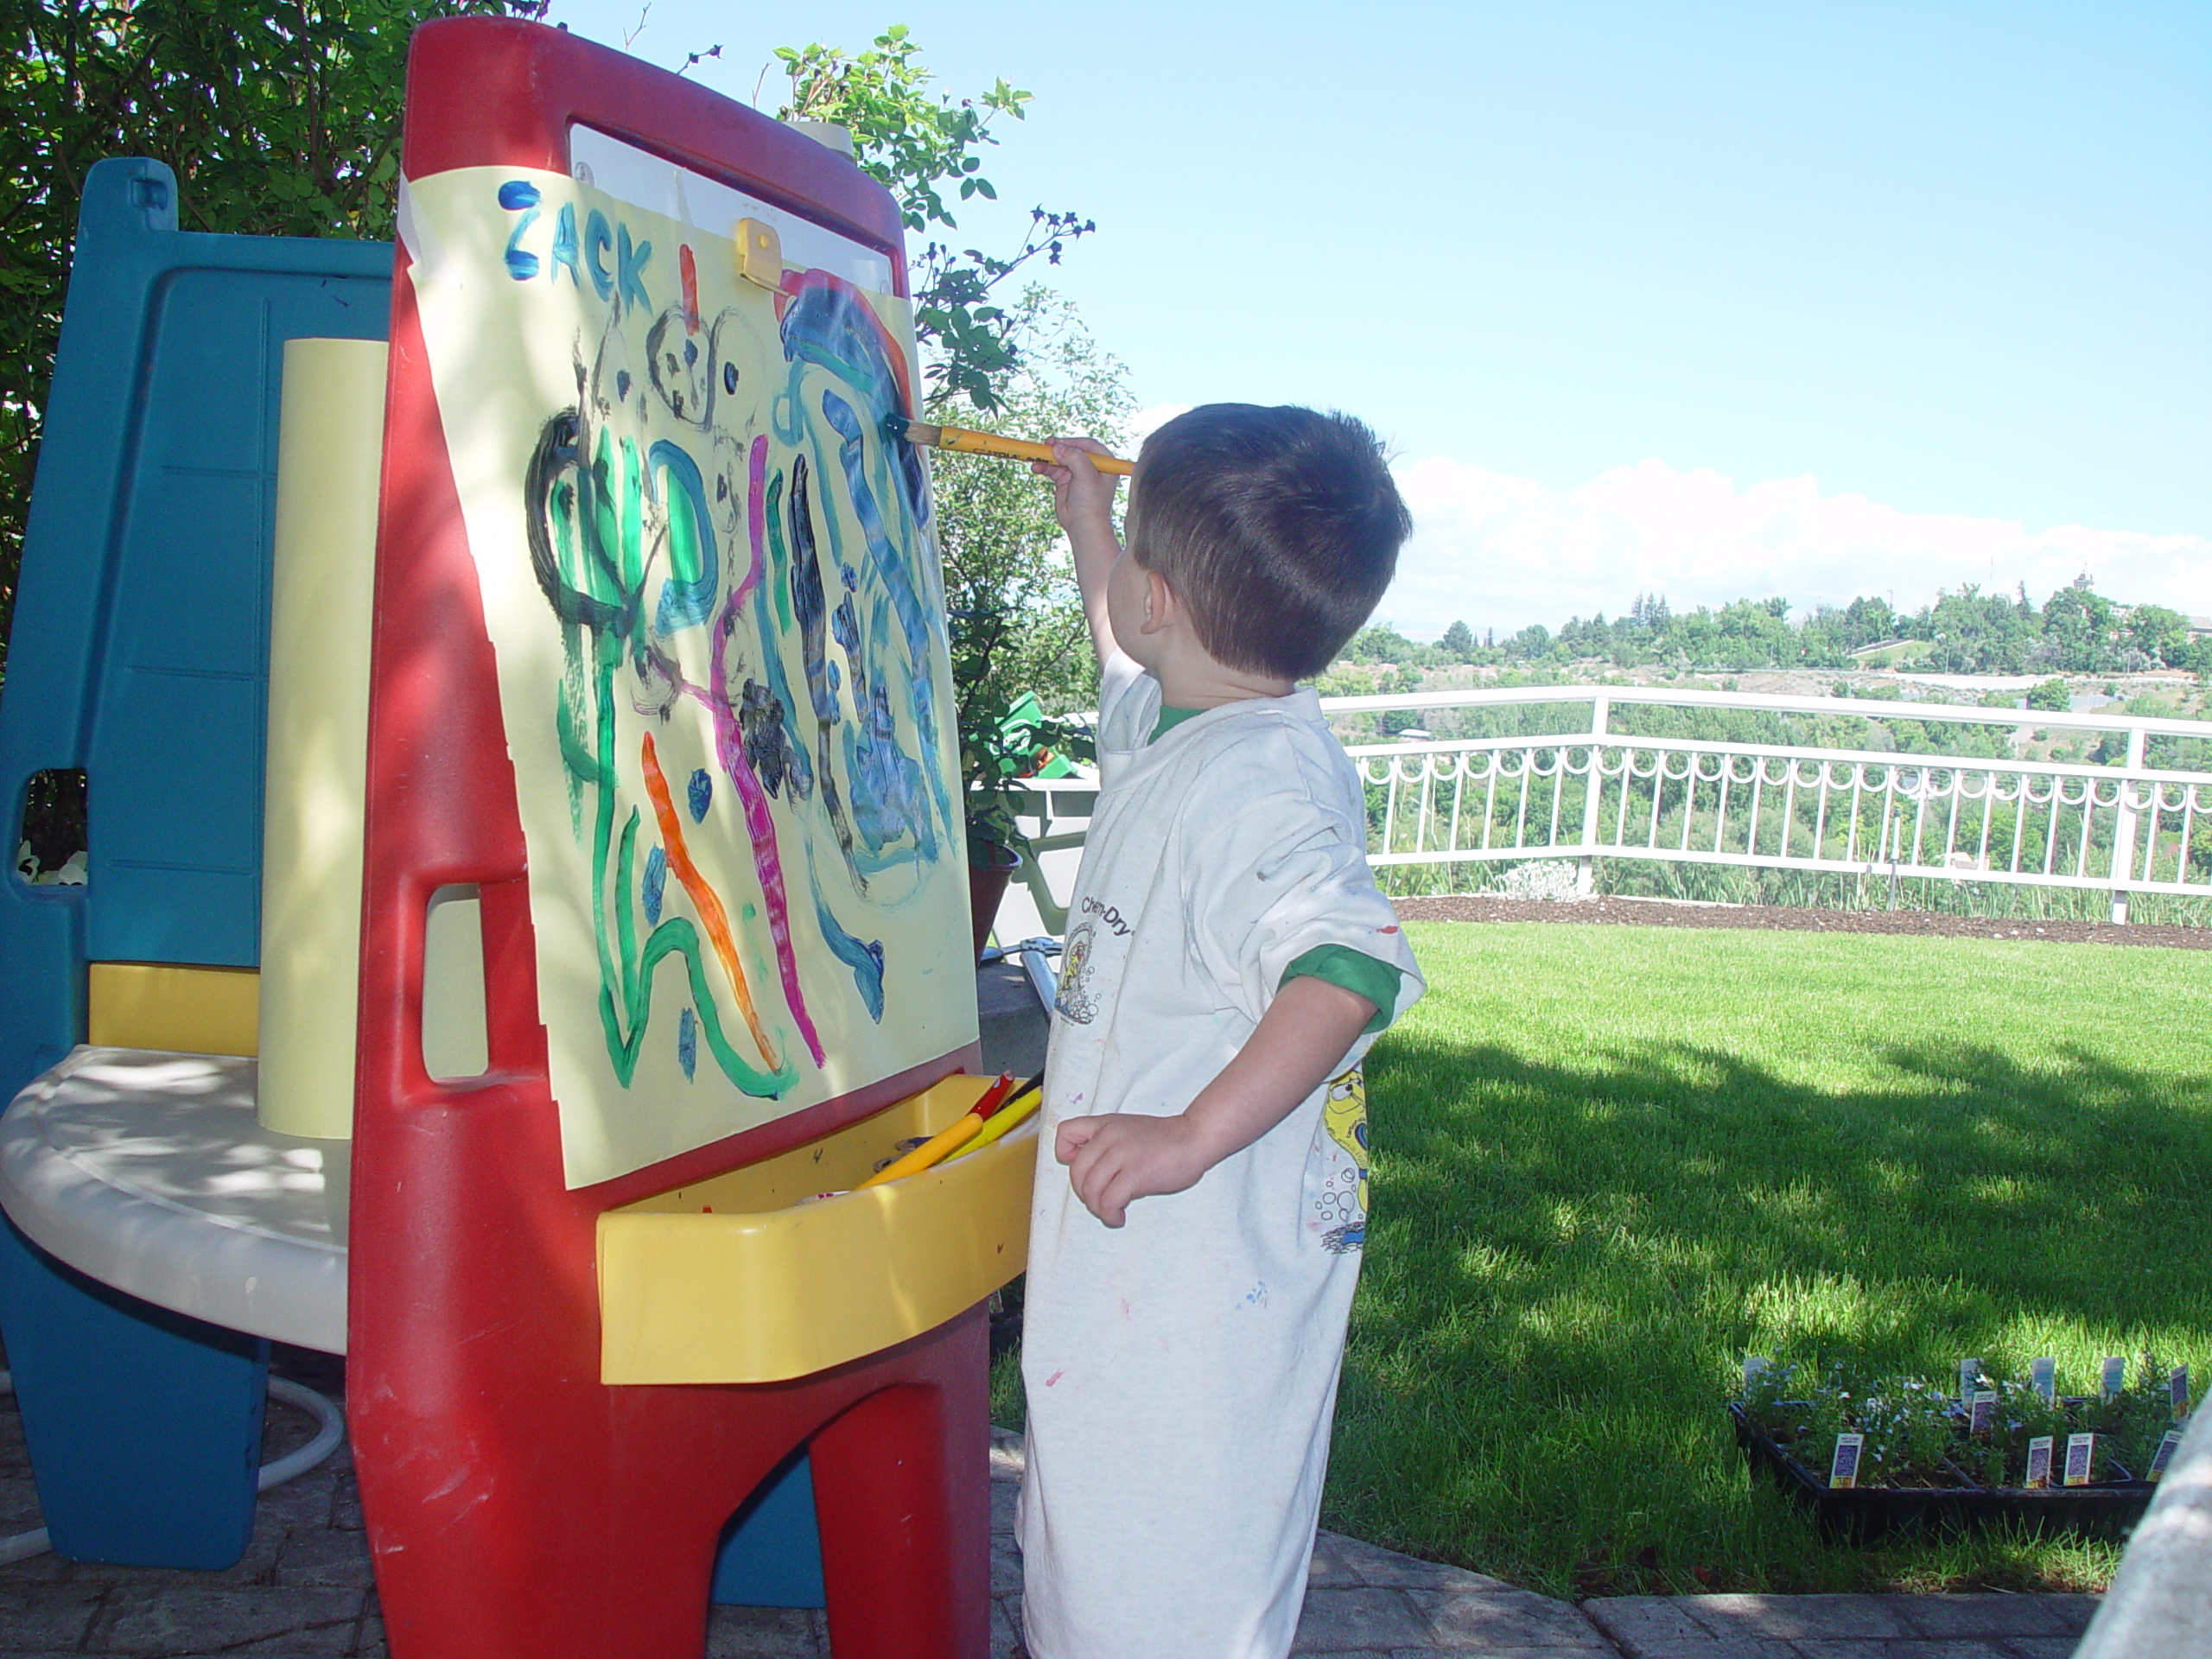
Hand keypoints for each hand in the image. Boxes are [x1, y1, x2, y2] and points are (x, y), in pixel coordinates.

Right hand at [1031, 436, 1121, 534]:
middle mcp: (1091, 467)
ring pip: (1060, 459)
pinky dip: (1044, 467)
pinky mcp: (1065, 481)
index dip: (1073, 442)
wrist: (1082, 526)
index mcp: (1104, 463)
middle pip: (1072, 450)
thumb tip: (1056, 447)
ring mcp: (1077, 474)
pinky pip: (1053, 469)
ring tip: (1036, 459)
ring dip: (1048, 458)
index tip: (1059, 443)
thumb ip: (1074, 458)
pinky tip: (1036, 468)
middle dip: (1058, 448)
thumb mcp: (1086, 476)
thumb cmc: (1091, 502)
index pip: (1089, 445)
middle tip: (1045, 445)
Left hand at [1055, 1111, 1213, 1227]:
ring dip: (1097, 1208)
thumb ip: (1105, 1141)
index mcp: (1105, 1125)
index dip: (1065, 1155)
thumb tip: (1086, 1168)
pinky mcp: (1135, 1174)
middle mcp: (1109, 1137)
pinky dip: (1110, 1215)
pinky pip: (1108, 1201)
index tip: (1083, 1169)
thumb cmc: (1165, 1138)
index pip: (1065, 1133)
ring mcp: (1121, 1155)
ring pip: (1090, 1190)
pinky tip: (1119, 1216)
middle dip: (1085, 1193)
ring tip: (1111, 1211)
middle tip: (1100, 1200)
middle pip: (1076, 1172)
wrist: (1194, 1138)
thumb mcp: (1128, 1128)